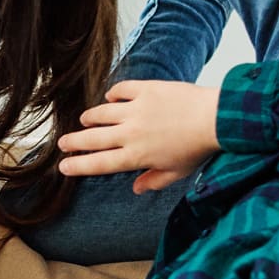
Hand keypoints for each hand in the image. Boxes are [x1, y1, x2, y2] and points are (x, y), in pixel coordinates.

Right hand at [56, 80, 220, 192]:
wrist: (216, 118)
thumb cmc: (198, 148)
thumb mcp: (177, 172)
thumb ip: (154, 180)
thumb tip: (136, 188)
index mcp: (136, 157)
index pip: (98, 164)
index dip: (77, 165)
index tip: (63, 166)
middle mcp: (130, 134)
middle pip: (91, 139)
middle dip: (73, 142)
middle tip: (62, 143)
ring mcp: (135, 110)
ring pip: (101, 113)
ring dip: (90, 118)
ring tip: (84, 120)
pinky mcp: (144, 90)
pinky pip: (120, 91)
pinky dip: (113, 95)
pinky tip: (111, 98)